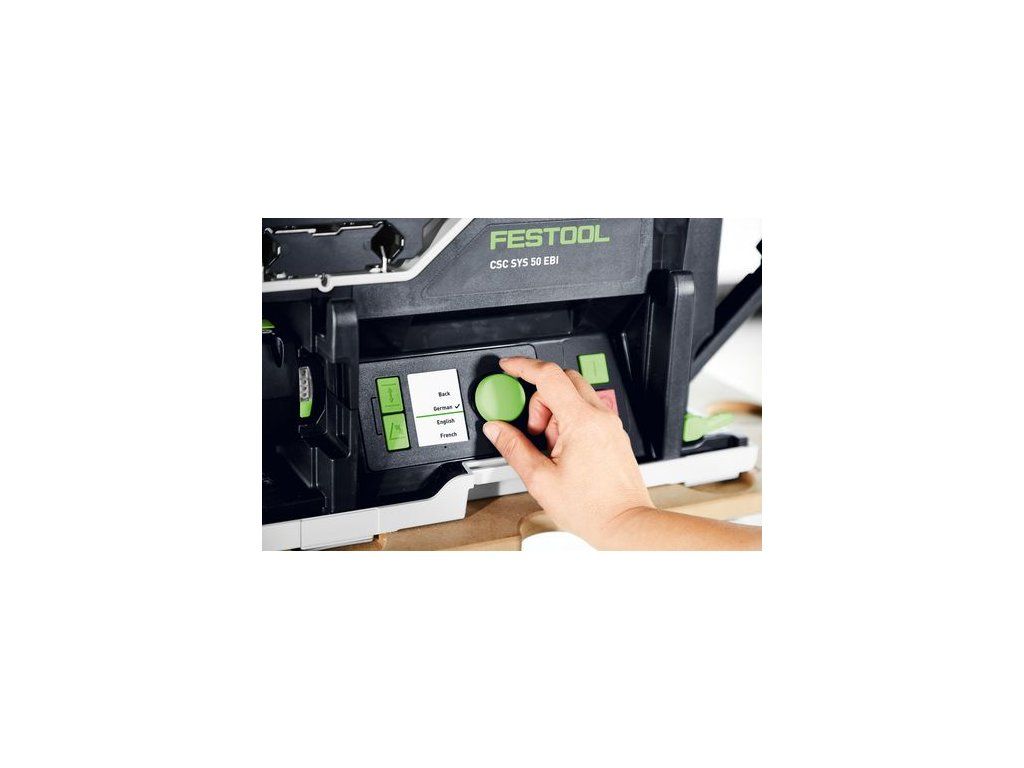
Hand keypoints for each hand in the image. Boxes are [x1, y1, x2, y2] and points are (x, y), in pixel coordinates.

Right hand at [481, 357, 653, 545]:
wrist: (625, 524)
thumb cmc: (592, 509)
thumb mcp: (540, 480)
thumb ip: (514, 448)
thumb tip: (497, 429)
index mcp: (581, 422)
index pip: (549, 376)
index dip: (523, 367)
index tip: (508, 367)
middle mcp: (600, 417)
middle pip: (563, 381)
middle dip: (540, 398)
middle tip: (532, 429)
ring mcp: (610, 425)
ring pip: (576, 397)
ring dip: (555, 412)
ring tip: (551, 448)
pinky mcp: (614, 435)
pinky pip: (587, 413)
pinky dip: (570, 422)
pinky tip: (564, 452)